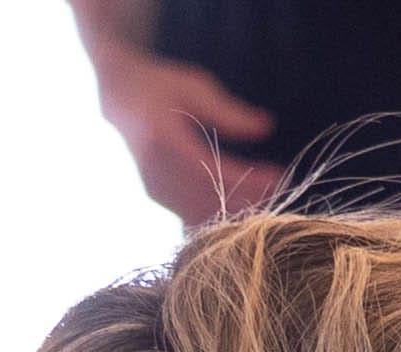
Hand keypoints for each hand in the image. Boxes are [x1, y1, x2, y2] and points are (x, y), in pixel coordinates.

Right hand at [89, 45, 277, 223]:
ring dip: (240, 209)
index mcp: (161, 140)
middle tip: (280, 188)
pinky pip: (196, 216)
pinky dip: (224, 213)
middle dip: (250, 197)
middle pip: (210, 198)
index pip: (213, 171)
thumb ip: (229, 112)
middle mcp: (154, 170)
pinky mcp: (159, 198)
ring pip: (205, 213)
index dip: (249, 179)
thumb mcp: (194, 87)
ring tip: (268, 194)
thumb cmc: (162, 87)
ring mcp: (154, 188)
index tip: (280, 175)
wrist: (119, 96)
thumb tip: (266, 127)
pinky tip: (248, 203)